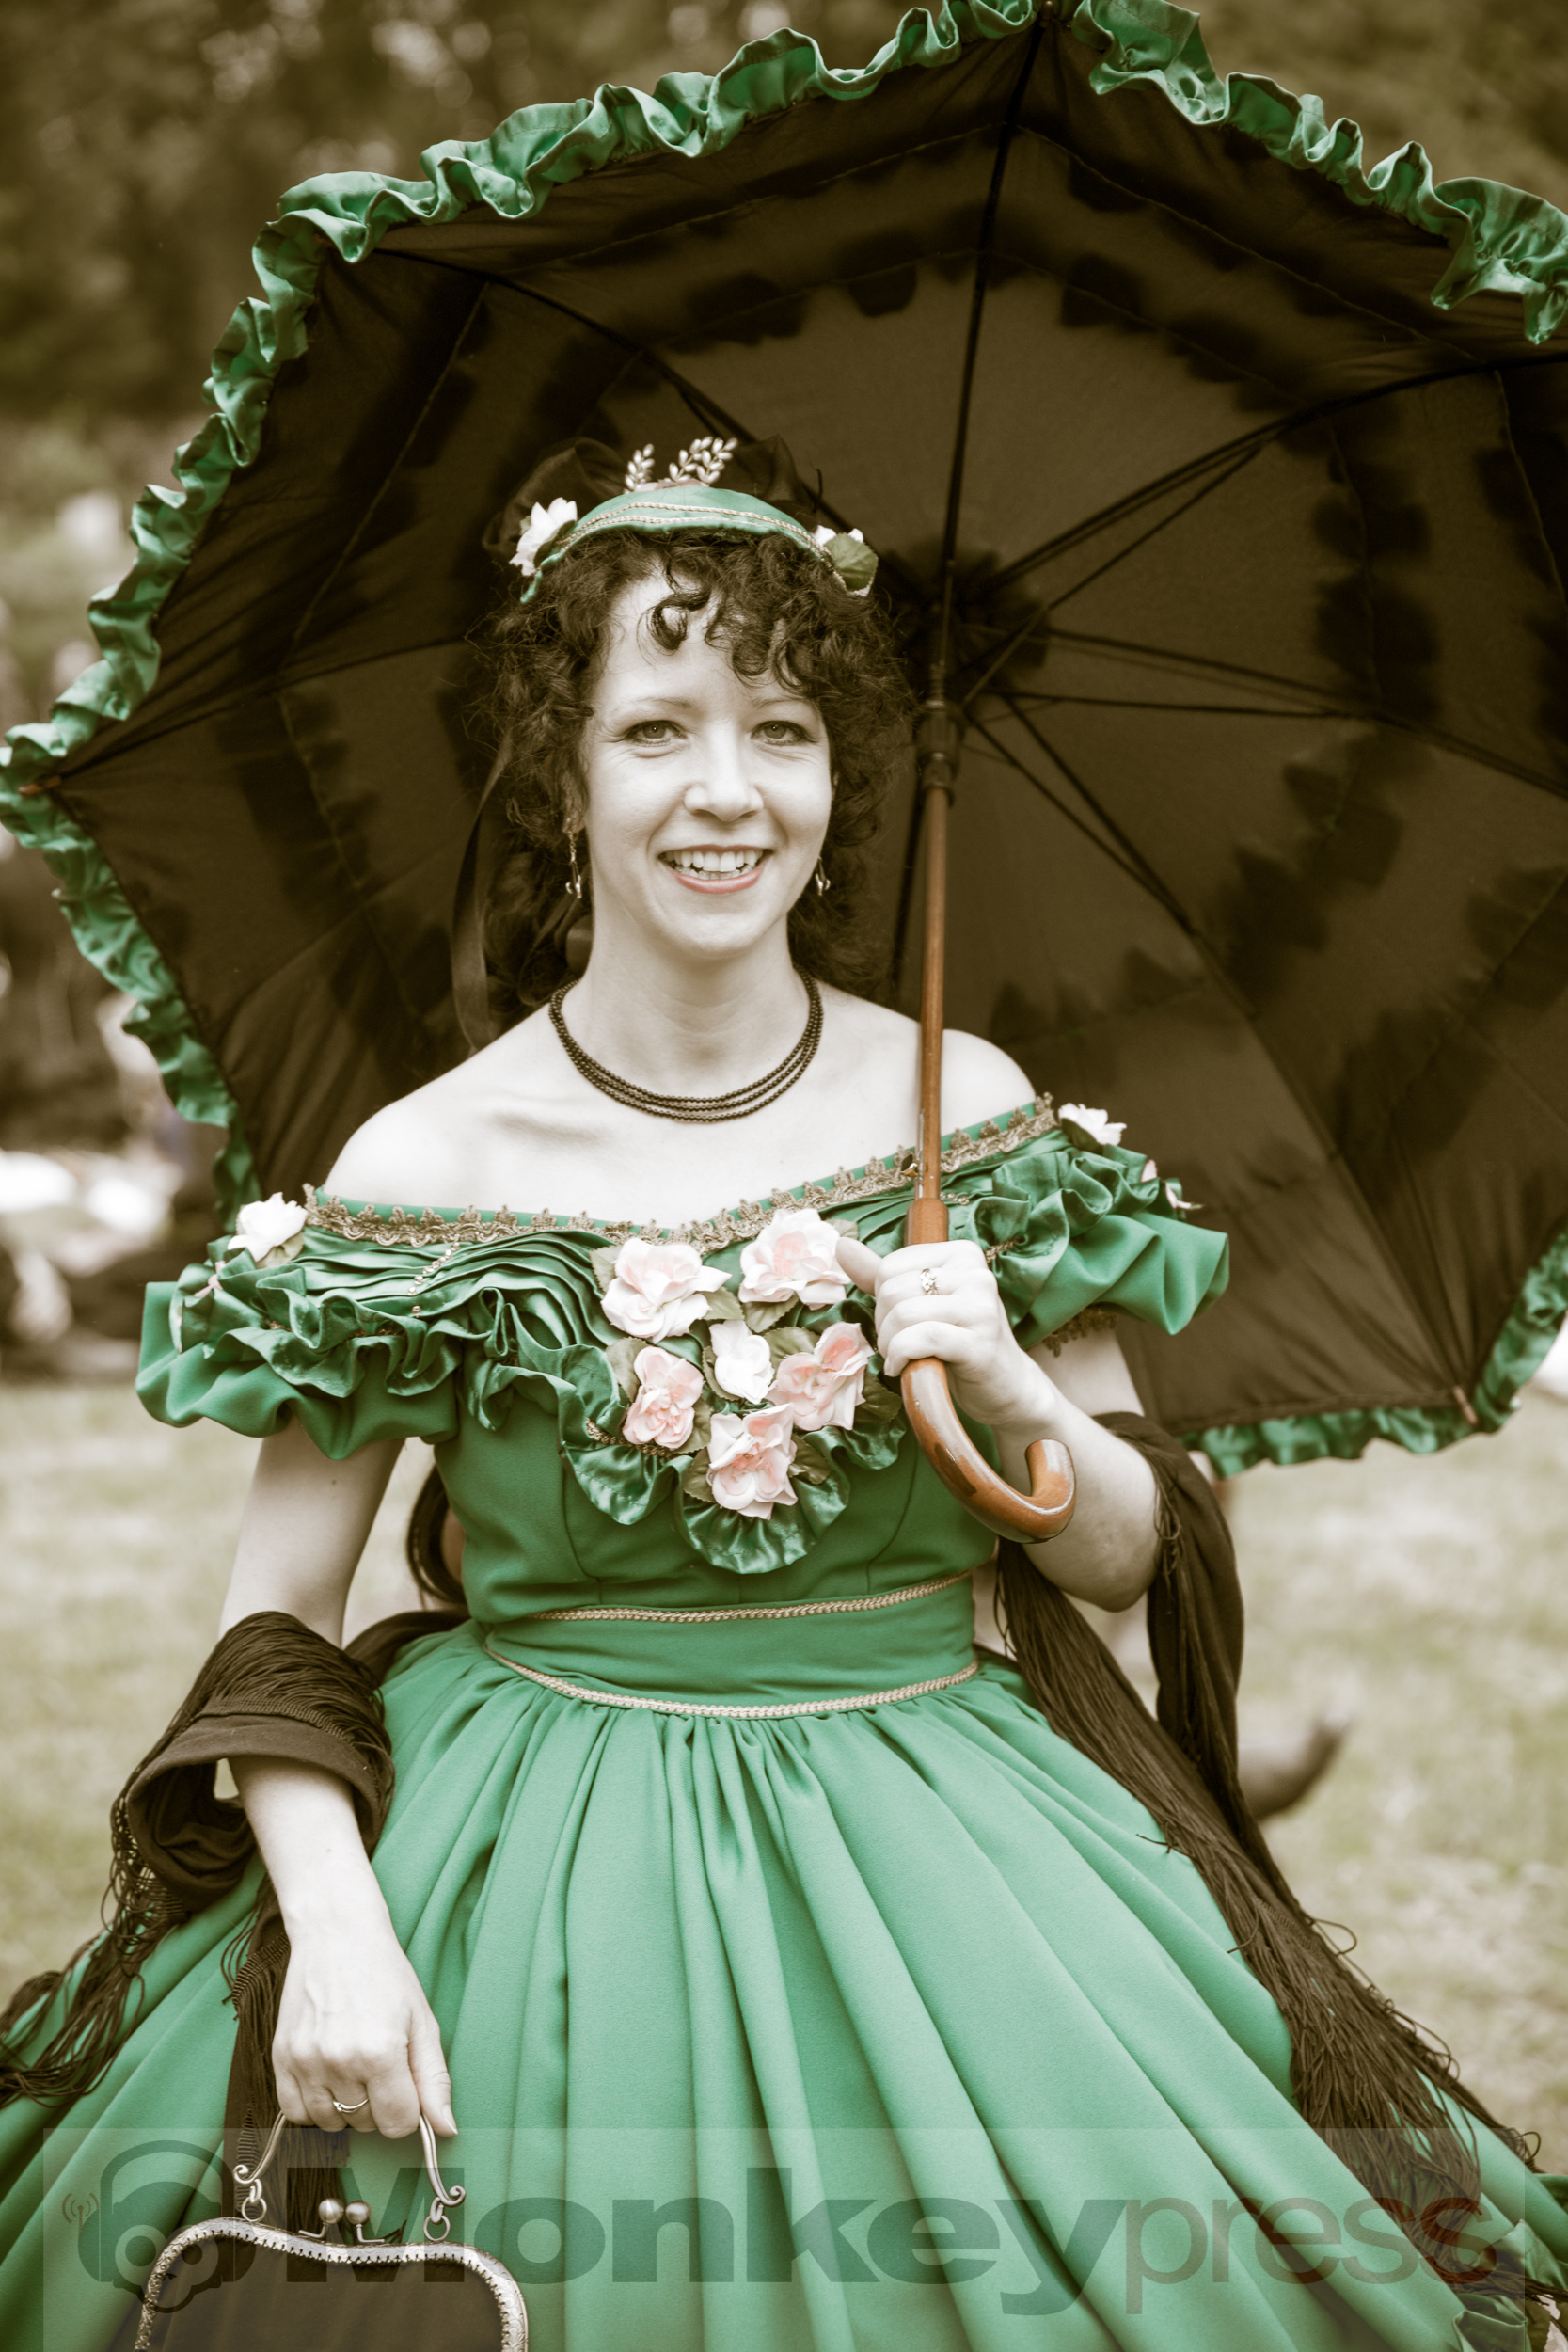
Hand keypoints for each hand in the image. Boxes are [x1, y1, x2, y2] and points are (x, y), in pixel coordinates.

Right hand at [272, 1910, 455, 2140]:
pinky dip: (313, 2106)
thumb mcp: (422, 2021)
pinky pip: (294, 2112)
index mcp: (381, 2052)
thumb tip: (446, 2130)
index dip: (407, 2110)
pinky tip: (328, 2079)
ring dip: (346, 2107)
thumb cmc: (385, 1974)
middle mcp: (340, 2061)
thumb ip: (434, 2080)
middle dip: (378, 2104)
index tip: (405, 2085)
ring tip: (354, 2068)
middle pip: (366, 2124)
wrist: (337, 1935)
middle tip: (380, 2065)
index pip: (398, 2124)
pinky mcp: (281, 2057)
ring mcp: (306, 2061)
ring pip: (331, 2124)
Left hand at [835, 1233, 1055, 1435]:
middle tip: (899, 1345)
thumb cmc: (961, 1342)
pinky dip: (901, 1357)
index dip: (882, 1301)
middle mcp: (976, 1273)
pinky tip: (904, 1369)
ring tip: (902, 1358)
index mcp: (963, 1254)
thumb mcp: (924, 1303)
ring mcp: (982, 1307)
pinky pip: (920, 1339)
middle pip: (892, 1290)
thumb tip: (843, 1246)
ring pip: (903, 1315)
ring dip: (890, 1345)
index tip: (899, 1322)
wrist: (1007, 1388)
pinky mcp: (980, 1343)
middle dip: (884, 1325)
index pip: (890, 1267)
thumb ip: (885, 1277)